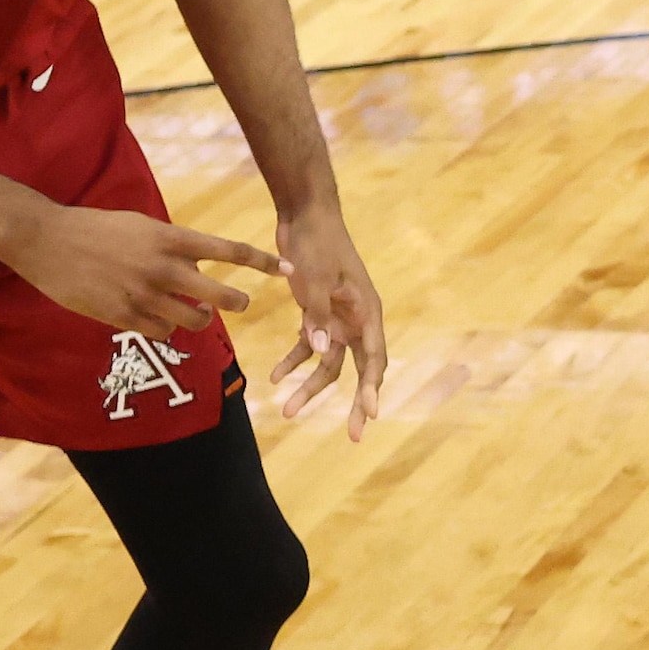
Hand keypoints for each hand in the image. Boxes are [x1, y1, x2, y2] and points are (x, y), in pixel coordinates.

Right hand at [4, 202, 280, 335]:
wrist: (46, 239)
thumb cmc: (96, 227)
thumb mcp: (143, 225)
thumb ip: (174, 245)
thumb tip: (201, 263)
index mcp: (170, 238)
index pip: (229, 250)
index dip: (262, 261)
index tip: (287, 268)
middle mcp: (162, 268)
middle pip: (219, 294)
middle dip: (237, 300)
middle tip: (242, 301)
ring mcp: (142, 295)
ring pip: (192, 319)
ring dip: (201, 318)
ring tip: (198, 313)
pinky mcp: (120, 315)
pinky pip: (161, 331)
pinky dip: (166, 328)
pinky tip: (161, 320)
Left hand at [265, 200, 389, 436]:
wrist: (304, 214)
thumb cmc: (317, 242)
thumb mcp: (314, 279)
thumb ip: (317, 316)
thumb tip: (322, 352)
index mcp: (366, 310)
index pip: (375, 357)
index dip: (373, 389)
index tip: (370, 415)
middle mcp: (357, 319)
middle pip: (359, 368)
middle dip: (355, 402)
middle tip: (354, 435)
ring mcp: (337, 317)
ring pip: (329, 362)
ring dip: (310, 386)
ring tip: (287, 411)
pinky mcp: (317, 312)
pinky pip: (309, 345)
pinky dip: (293, 360)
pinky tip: (273, 376)